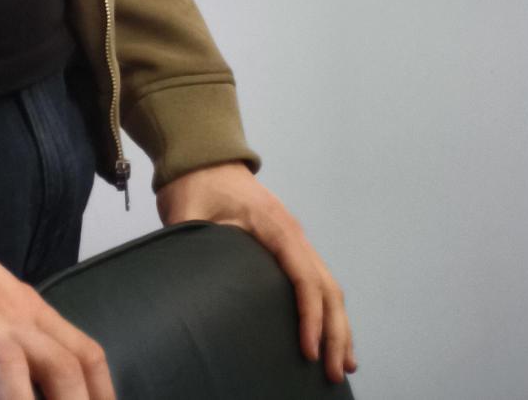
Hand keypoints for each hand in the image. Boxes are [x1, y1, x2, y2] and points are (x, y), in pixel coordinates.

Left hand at [154, 162, 357, 384]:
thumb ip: (191, 240)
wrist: (202, 156)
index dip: (309, 316)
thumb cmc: (196, 182)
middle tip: (333, 372)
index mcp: (274, 224)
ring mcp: (293, 238)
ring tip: (341, 364)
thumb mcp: (188, 212)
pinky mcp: (287, 244)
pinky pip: (315, 279)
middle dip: (334, 331)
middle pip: (326, 285)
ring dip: (338, 324)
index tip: (307, 351)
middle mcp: (292, 232)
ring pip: (328, 285)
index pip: (303, 275)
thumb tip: (185, 281)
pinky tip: (327, 335)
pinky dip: (326, 309)